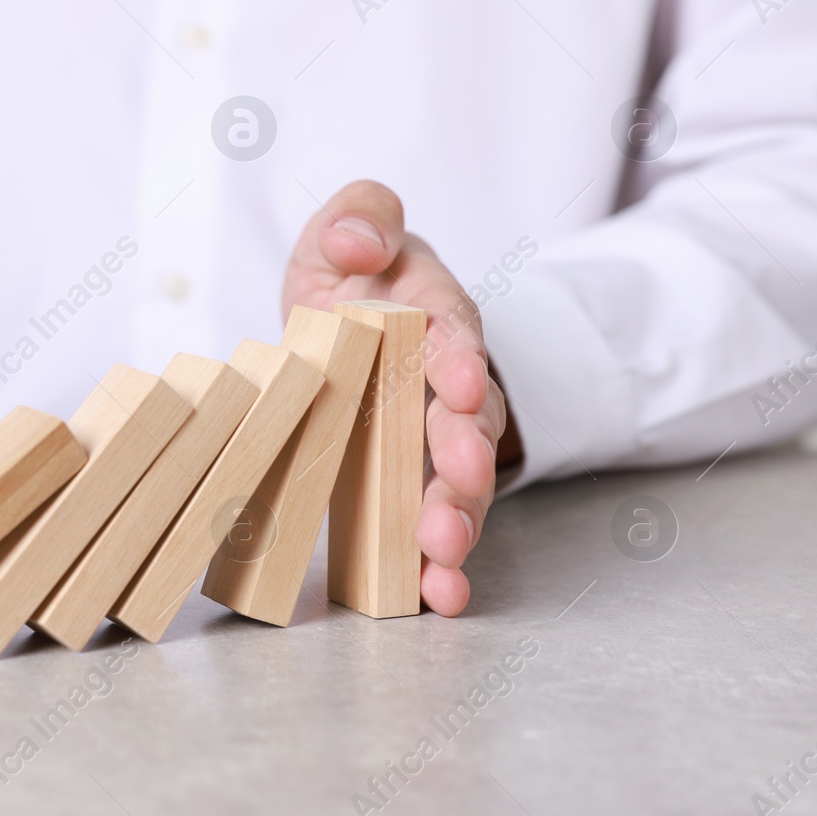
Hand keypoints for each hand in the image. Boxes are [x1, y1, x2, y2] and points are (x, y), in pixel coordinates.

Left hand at [282, 180, 513, 615]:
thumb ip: (361, 219)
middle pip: (469, 423)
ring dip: (454, 521)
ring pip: (459, 484)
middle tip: (458, 485)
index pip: (454, 335)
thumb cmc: (355, 276)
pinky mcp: (414, 484)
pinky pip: (431, 524)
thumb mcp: (347, 230)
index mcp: (433, 317)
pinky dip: (435, 564)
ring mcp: (435, 441)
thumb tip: (356, 242)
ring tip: (442, 558)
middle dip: (465, 456)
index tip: (458, 383)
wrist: (348, 320)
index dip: (459, 358)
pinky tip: (437, 597)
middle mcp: (447, 385)